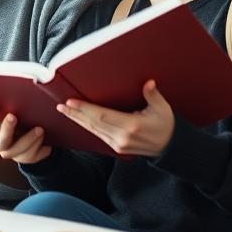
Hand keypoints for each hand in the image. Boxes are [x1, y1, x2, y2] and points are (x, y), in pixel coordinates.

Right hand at [0, 106, 50, 163]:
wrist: (31, 140)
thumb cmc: (21, 120)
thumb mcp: (15, 112)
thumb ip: (10, 106)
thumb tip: (15, 88)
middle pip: (1, 140)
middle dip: (7, 128)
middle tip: (13, 116)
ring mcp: (11, 152)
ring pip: (17, 151)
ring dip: (28, 140)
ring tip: (40, 130)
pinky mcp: (24, 159)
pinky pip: (31, 157)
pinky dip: (40, 150)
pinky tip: (47, 144)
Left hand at [57, 80, 175, 157]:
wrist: (170, 147)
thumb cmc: (166, 125)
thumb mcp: (163, 109)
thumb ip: (153, 95)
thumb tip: (148, 83)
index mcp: (132, 126)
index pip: (102, 116)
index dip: (85, 109)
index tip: (71, 102)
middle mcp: (122, 137)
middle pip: (93, 124)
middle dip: (75, 114)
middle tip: (61, 105)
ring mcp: (118, 144)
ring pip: (93, 131)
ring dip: (78, 120)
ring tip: (65, 111)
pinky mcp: (117, 148)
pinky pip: (98, 135)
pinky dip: (87, 127)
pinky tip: (79, 120)